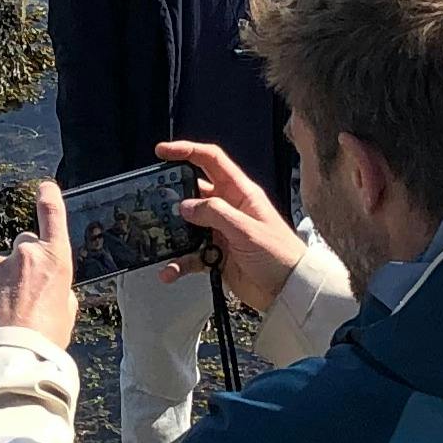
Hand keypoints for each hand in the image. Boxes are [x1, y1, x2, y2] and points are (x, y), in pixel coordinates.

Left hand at [0, 180, 78, 347]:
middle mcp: (25, 255)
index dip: (49, 197)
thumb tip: (48, 286)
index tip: (45, 187)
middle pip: (25, 244)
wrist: (12, 355)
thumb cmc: (46, 337)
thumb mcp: (67, 310)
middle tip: (28, 291)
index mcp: (54, 259)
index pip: (52, 215)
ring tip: (9, 313)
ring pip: (2, 266)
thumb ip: (58, 288)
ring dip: (5, 281)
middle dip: (26, 261)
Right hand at [154, 139, 305, 314]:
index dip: (187, 152)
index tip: (162, 152)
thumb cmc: (280, 256)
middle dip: (172, 196)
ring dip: (172, 235)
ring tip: (158, 241)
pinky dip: (178, 262)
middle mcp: (229, 209)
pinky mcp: (217, 255)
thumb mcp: (248, 230)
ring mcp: (221, 232)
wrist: (290, 291)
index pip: (211, 161)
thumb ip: (215, 214)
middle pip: (193, 192)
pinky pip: (190, 255)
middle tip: (152, 202)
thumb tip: (185, 205)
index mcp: (240, 193)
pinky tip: (170, 271)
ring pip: (187, 226)